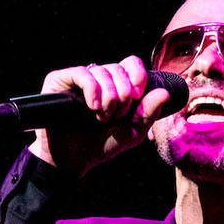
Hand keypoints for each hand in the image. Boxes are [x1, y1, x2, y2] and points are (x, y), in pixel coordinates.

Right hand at [27, 56, 173, 175]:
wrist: (75, 160)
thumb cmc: (103, 144)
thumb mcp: (133, 131)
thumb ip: (149, 112)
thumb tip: (164, 92)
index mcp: (116, 85)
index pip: (132, 63)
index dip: (138, 77)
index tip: (136, 98)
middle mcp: (98, 78)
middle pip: (119, 68)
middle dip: (123, 95)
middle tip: (116, 116)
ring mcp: (78, 79)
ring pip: (102, 71)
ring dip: (108, 97)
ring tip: (102, 118)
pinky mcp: (59, 81)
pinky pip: (81, 74)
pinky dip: (92, 90)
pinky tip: (93, 107)